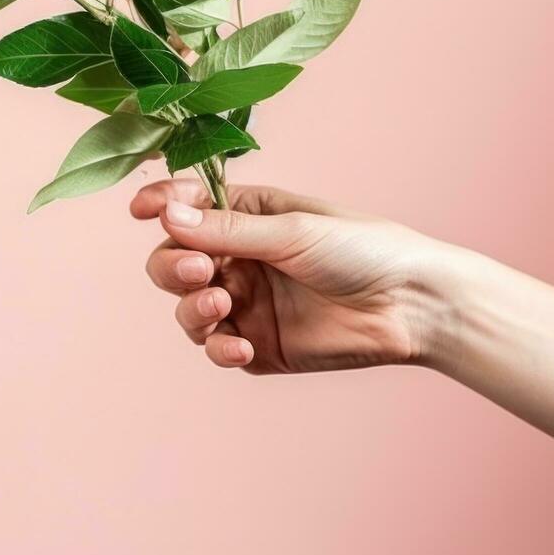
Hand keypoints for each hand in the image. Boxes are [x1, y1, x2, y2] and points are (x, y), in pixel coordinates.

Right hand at [130, 179, 451, 372]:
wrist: (412, 305)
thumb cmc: (361, 249)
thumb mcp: (292, 231)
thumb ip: (227, 230)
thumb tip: (166, 215)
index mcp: (248, 216)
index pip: (188, 207)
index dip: (161, 206)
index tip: (141, 210)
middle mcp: (240, 258)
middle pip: (174, 261)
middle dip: (174, 266)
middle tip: (200, 271)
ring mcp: (248, 304)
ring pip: (187, 308)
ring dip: (192, 308)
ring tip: (223, 305)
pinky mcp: (259, 346)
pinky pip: (217, 348)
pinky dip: (218, 348)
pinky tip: (238, 346)